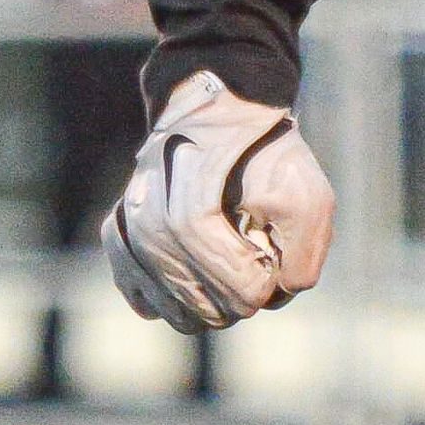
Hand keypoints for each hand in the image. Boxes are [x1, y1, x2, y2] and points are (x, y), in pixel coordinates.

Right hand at [102, 69, 334, 333]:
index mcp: (194, 210)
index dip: (264, 284)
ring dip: (212, 303)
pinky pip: (145, 302)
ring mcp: (128, 231)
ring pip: (176, 313)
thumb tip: (276, 294)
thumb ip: (304, 255)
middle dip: (240, 294)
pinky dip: (175, 301)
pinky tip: (195, 276)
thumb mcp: (308, 195)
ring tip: (228, 267)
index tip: (269, 258)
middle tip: (252, 257)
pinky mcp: (117, 237)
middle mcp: (149, 222)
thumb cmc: (267, 155)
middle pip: (207, 307)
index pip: (239, 290)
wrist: (221, 110)